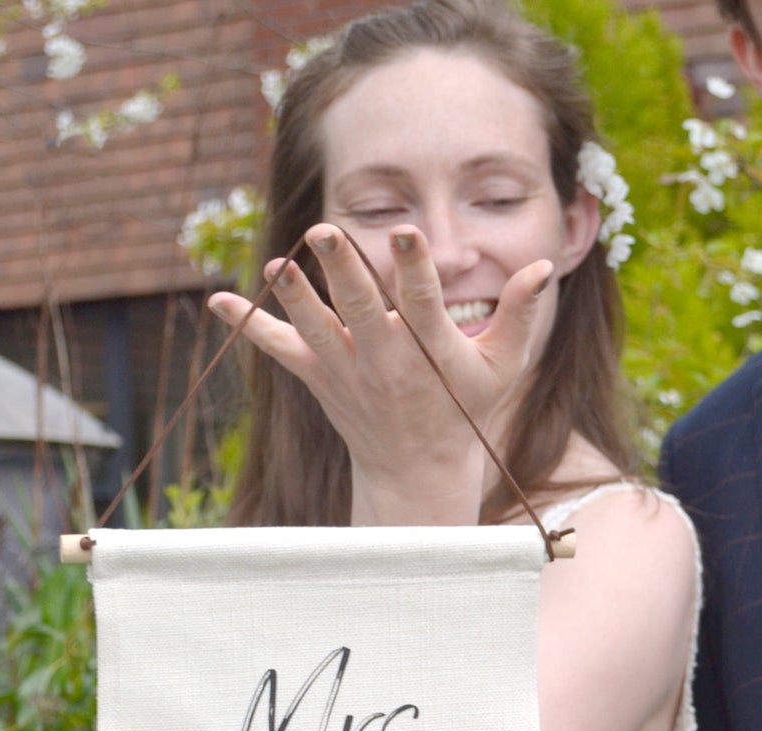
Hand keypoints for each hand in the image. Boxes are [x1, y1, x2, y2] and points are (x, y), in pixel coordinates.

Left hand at [208, 224, 555, 524]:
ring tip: (276, 263)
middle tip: (324, 230)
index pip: (424, 304)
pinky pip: (279, 350)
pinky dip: (249, 327)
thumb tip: (544, 266)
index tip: (406, 233)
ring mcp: (348, 371)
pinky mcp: (319, 379)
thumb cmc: (463, 409)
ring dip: (294, 296)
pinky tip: (217, 301)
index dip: (415, 268)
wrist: (416, 470)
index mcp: (431, 353)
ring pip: (316, 328)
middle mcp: (386, 361)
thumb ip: (518, 315)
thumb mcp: (500, 367)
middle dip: (342, 271)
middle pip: (360, 309)